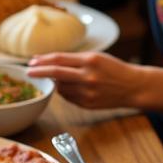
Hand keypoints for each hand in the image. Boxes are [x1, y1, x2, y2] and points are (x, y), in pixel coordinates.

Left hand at [26, 51, 144, 108]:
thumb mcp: (96, 58)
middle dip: (39, 72)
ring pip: (60, 87)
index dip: (43, 60)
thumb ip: (73, 60)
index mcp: (90, 60)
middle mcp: (88, 76)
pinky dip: (67, 92)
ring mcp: (87, 92)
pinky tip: (78, 89)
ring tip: (71, 80)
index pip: (59, 59)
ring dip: (58, 83)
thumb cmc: (113, 69)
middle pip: (55, 73)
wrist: (133, 87)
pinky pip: (68, 97)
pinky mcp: (87, 104)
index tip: (31, 62)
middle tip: (29, 72)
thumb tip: (47, 63)